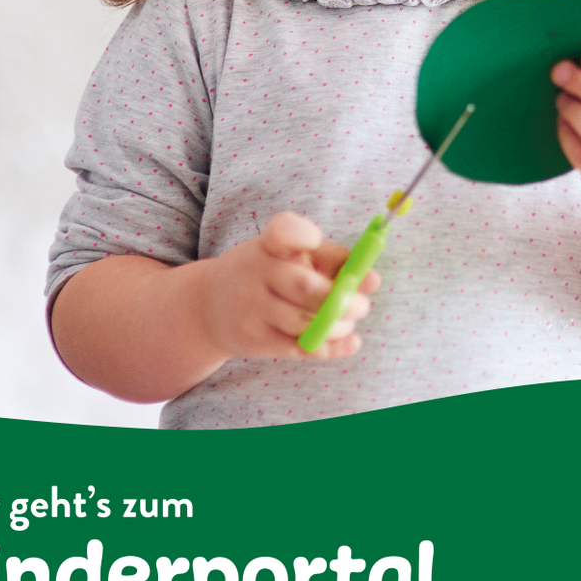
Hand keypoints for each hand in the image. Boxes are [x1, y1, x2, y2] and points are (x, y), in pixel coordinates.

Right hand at [196, 211, 380, 362]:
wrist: (208, 308)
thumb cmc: (264, 274)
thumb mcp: (287, 256)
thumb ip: (332, 260)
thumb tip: (373, 279)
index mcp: (268, 246)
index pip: (282, 232)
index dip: (303, 235)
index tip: (317, 241)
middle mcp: (256, 274)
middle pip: (304, 287)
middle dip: (342, 299)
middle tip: (363, 306)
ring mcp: (252, 309)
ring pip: (305, 323)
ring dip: (339, 325)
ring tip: (348, 322)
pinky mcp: (255, 341)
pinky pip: (300, 348)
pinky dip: (332, 348)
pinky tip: (351, 342)